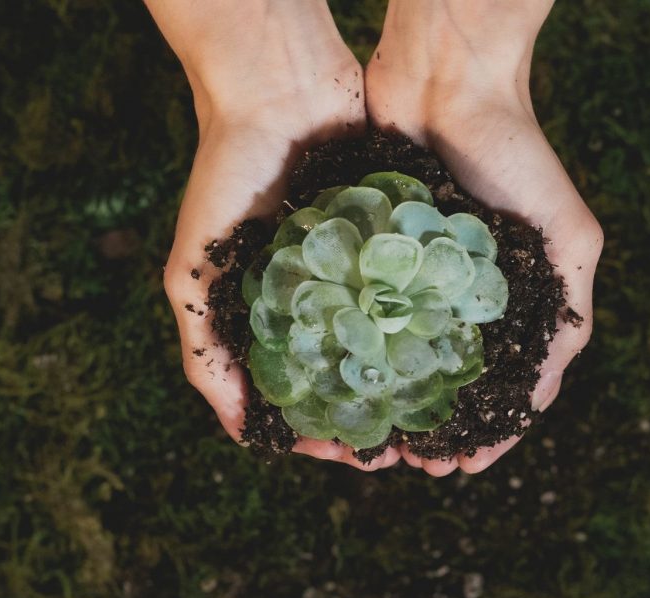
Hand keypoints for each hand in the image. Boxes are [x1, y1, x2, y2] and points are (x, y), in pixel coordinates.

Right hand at [147, 0, 400, 470]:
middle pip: (354, 375)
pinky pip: (422, 291)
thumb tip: (241, 434)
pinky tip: (455, 356)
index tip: (346, 454)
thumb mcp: (194, 271)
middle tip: (402, 447)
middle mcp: (321, 298)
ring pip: (394, 341)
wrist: (279, 91)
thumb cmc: (225, 179)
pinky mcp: (397, 238)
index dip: (320, 430)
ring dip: (411, 383)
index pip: (300, 392)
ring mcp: (362, 270)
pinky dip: (436, 325)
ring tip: (435, 415)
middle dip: (375, 417)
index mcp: (273, 314)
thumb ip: (204, 349)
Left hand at [365, 0, 602, 475]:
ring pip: (406, 359)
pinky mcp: (379, 256)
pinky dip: (361, 353)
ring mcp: (421, 279)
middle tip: (414, 465)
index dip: (491, 430)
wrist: (446, 85)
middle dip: (436, 428)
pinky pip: (368, 315)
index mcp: (519, 299)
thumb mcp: (569, 236)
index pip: (508, 385)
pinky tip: (347, 384)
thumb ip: (569, 310)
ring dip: (396, 403)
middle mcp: (468, 296)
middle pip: (452, 382)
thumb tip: (544, 393)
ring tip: (377, 440)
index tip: (465, 467)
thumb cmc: (517, 156)